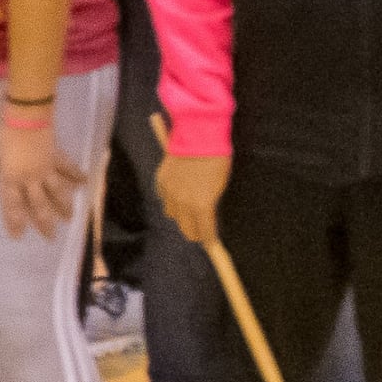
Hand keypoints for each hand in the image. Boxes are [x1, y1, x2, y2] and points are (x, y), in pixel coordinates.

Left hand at [0, 107, 84, 239]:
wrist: (26, 118)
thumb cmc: (4, 135)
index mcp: (11, 179)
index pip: (12, 205)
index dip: (14, 221)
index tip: (18, 235)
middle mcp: (30, 179)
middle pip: (38, 205)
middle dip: (44, 222)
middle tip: (50, 236)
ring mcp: (46, 169)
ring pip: (57, 192)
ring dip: (64, 205)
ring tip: (70, 217)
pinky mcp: (57, 158)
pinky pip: (68, 168)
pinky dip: (77, 174)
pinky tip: (85, 182)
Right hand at [153, 147, 225, 261]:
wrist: (198, 137)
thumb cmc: (217, 160)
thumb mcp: (220, 184)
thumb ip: (211, 203)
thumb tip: (207, 213)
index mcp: (201, 206)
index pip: (204, 232)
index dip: (209, 240)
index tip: (212, 245)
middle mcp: (182, 203)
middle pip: (185, 228)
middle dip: (194, 232)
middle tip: (201, 232)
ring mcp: (169, 192)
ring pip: (172, 214)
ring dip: (181, 215)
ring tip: (188, 210)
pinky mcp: (161, 181)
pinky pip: (164, 198)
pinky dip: (171, 200)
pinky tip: (178, 193)